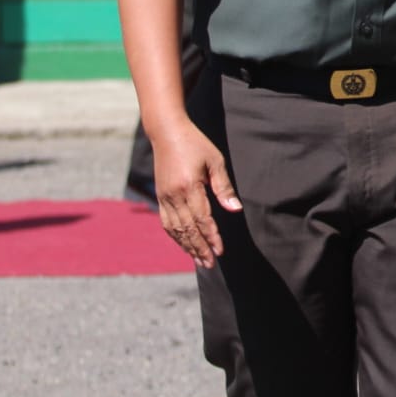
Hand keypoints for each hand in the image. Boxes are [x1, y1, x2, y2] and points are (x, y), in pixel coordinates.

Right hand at [150, 122, 241, 268]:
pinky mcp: (160, 196)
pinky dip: (176, 236)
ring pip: (176, 229)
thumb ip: (224, 188)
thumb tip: (235, 210)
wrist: (166, 133)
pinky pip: (167, 223)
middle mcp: (174, 195)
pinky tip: (184, 244)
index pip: (202, 219)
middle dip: (200, 248)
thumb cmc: (196, 144)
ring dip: (188, 246)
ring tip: (200, 260)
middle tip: (211, 264)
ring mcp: (164, 197)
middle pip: (188, 229)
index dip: (212, 237)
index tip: (220, 251)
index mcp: (189, 186)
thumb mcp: (215, 161)